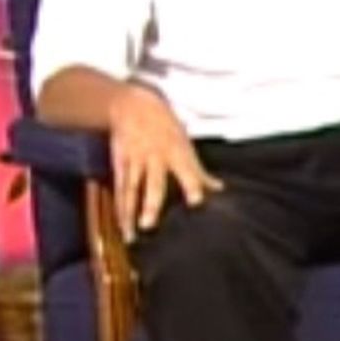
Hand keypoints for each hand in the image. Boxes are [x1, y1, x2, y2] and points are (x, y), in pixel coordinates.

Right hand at [108, 83, 220, 240]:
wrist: (133, 106)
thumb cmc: (166, 127)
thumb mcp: (185, 144)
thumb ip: (199, 171)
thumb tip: (219, 188)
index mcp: (177, 152)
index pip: (187, 171)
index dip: (193, 185)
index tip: (197, 202)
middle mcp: (155, 158)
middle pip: (153, 184)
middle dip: (150, 204)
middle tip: (149, 225)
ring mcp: (135, 161)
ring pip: (131, 190)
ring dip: (130, 213)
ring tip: (131, 234)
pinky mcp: (120, 164)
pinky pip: (120, 189)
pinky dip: (120, 208)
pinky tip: (121, 226)